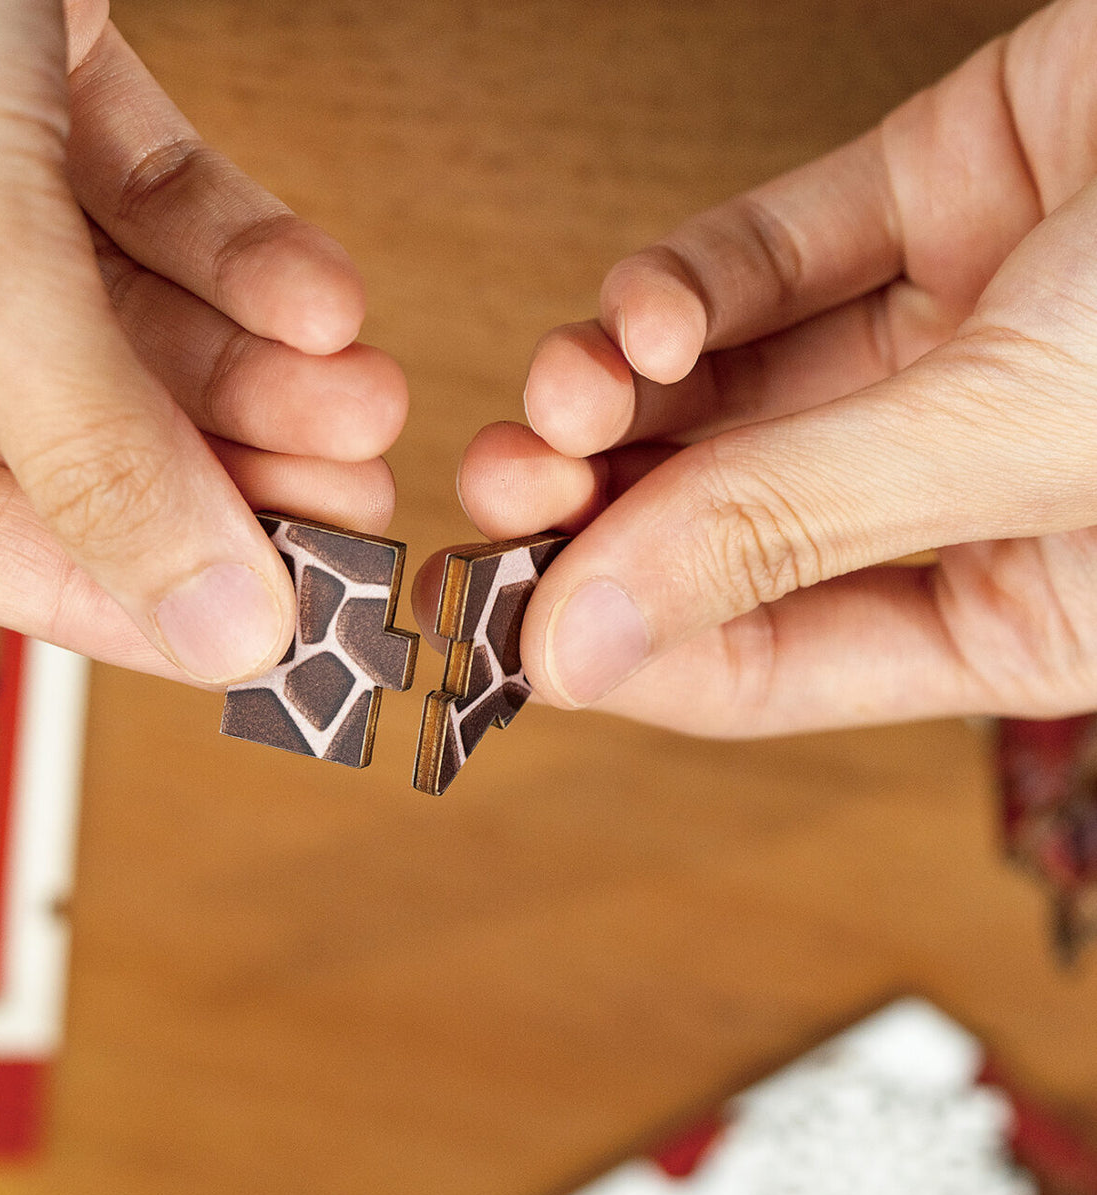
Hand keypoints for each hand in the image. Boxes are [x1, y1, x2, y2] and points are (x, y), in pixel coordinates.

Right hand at [0, 0, 404, 684]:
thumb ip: (81, 435)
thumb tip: (210, 618)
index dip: (81, 588)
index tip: (227, 626)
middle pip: (38, 425)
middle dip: (204, 472)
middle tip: (338, 511)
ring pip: (106, 318)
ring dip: (253, 373)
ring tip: (369, 404)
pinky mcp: (6, 57)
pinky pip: (138, 192)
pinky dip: (241, 246)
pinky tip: (328, 298)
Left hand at [438, 0, 1096, 735]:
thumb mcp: (1021, 438)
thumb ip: (790, 529)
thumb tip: (587, 643)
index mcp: (1028, 598)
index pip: (781, 660)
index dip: (633, 648)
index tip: (514, 628)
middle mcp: (976, 480)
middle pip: (728, 524)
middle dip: (598, 514)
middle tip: (502, 496)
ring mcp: (954, 338)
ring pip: (725, 398)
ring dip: (614, 402)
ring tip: (557, 399)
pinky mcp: (937, 199)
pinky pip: (769, 263)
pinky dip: (680, 291)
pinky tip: (640, 316)